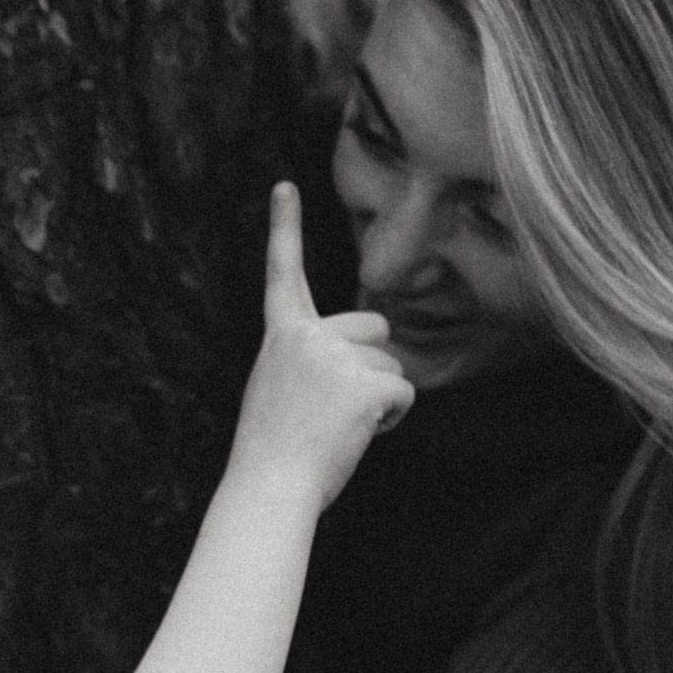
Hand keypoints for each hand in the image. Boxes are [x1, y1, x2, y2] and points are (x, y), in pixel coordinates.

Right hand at [230, 182, 413, 511]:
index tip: (283, 185)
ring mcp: (335, 357)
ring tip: (336, 428)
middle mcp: (306, 335)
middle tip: (333, 408)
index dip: (283, 227)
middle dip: (371, 362)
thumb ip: (313, 360)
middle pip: (374, 326)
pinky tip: (357, 435)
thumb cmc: (275, 452)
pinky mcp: (364, 383)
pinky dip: (392, 418)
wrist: (268, 488)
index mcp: (280, 336)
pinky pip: (404, 391)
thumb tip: (367, 359)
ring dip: (378, 398)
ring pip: (391, 363)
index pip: (283, 273)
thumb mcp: (281, 389)